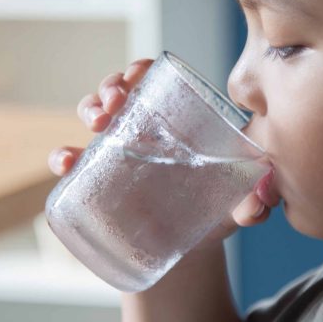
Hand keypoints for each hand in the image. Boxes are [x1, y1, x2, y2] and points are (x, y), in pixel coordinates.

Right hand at [48, 59, 278, 253]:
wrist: (187, 251)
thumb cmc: (213, 215)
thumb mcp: (233, 207)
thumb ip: (250, 204)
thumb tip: (260, 204)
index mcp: (174, 124)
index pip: (152, 83)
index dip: (139, 70)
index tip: (138, 74)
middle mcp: (142, 132)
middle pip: (118, 92)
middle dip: (111, 85)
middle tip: (116, 101)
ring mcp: (117, 155)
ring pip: (93, 115)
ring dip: (89, 107)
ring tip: (98, 122)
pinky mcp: (97, 182)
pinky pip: (72, 162)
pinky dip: (62, 156)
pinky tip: (67, 161)